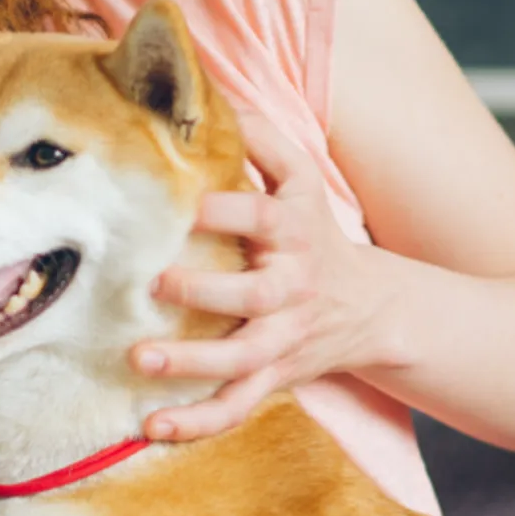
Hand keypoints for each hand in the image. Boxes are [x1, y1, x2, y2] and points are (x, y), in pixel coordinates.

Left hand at [132, 107, 401, 441]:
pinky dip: (197, 424)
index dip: (228, 212)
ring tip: (141, 361)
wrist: (372, 307)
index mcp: (292, 234)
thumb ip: (259, 137)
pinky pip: (236, 407)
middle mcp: (289, 291)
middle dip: (206, 293)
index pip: (262, 218)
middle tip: (157, 283)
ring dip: (192, 366)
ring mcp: (281, 342)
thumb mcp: (300, 179)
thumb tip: (207, 88)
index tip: (186, 205)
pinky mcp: (271, 378)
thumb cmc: (314, 232)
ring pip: (241, 362)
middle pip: (252, 299)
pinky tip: (151, 428)